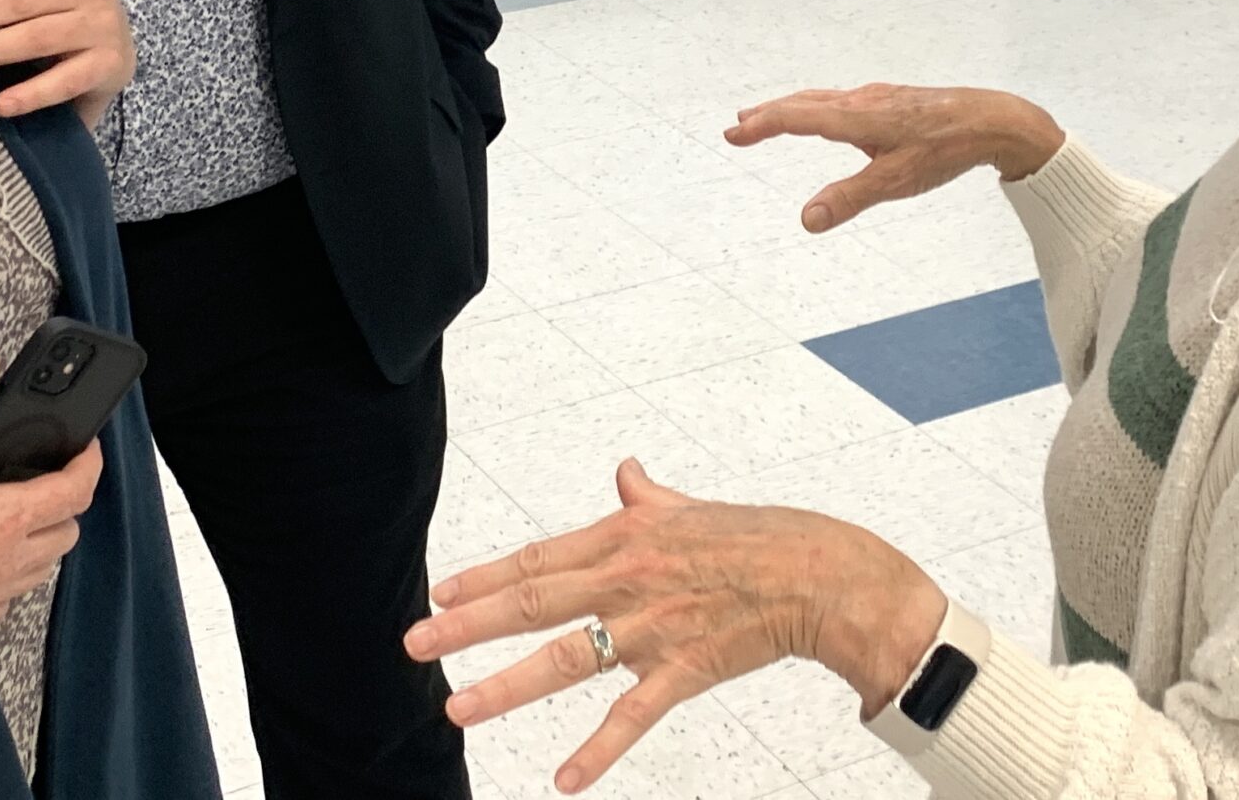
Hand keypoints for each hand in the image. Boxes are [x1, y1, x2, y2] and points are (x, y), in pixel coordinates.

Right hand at [0, 347, 103, 651]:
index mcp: (4, 520)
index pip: (76, 491)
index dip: (89, 463)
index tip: (85, 448)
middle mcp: (7, 564)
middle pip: (67, 533)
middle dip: (65, 502)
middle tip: (42, 478)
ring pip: (42, 570)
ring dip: (40, 541)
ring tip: (14, 514)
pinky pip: (7, 598)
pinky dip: (8, 576)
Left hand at [405, 461, 947, 793]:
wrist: (823, 574)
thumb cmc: (760, 537)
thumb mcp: (691, 507)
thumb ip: (647, 496)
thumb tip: (625, 470)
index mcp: (625, 537)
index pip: (538, 559)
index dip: (484, 576)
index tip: (437, 592)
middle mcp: (628, 578)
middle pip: (533, 603)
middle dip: (467, 625)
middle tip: (415, 644)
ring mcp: (654, 626)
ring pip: (567, 659)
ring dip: (508, 686)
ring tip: (457, 709)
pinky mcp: (686, 668)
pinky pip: (632, 715)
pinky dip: (597, 751)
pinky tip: (562, 779)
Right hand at [723, 83, 1064, 231]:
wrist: (993, 120)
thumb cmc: (945, 149)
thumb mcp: (896, 181)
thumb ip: (849, 199)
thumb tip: (806, 220)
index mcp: (856, 117)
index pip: (796, 118)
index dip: (762, 126)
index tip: (733, 134)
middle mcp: (861, 101)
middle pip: (804, 103)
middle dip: (768, 114)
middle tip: (739, 126)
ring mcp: (877, 98)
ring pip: (823, 99)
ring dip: (791, 108)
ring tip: (769, 116)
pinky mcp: (892, 100)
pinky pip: (841, 101)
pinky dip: (817, 107)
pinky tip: (827, 117)